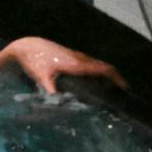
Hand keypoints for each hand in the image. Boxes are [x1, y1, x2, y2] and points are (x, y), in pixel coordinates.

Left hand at [0, 37, 124, 93]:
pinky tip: (93, 84)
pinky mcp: (71, 56)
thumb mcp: (41, 78)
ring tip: (111, 92)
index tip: (126, 89)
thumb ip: (52, 92)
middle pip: (104, 67)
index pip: (104, 69)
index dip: (117, 78)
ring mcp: (76, 55)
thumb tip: (62, 106)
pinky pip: (89, 64)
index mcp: (77, 64)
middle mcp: (80, 58)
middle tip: (121, 95)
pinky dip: (96, 72)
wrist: (26, 45)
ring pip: (96, 65)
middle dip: (114, 79)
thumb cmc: (34, 61)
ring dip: (105, 76)